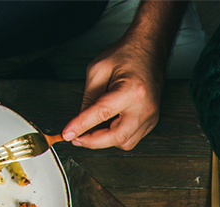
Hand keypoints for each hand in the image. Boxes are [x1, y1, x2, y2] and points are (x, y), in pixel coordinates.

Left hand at [63, 34, 163, 150]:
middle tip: (77, 137)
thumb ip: (88, 97)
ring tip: (92, 129)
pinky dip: (116, 136)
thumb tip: (81, 121)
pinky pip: (132, 138)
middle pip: (116, 136)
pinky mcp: (151, 121)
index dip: (82, 125)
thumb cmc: (126, 56)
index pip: (102, 114)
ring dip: (105, 140)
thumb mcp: (98, 70)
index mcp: (132, 91)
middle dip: (93, 141)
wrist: (148, 51)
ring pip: (125, 142)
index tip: (68, 133)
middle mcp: (144, 107)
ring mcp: (150, 116)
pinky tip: (107, 126)